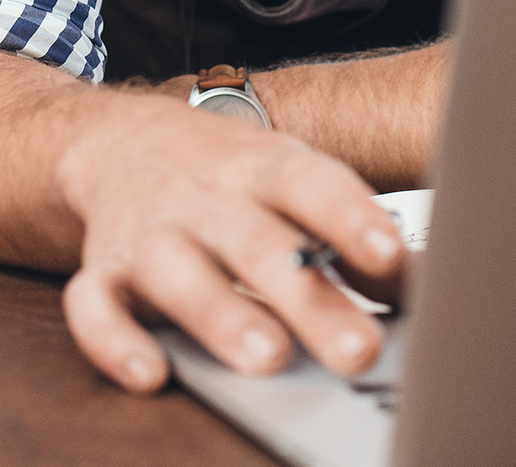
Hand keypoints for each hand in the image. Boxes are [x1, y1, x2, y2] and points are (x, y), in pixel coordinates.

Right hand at [56, 100, 405, 392]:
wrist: (124, 141)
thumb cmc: (233, 178)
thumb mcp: (297, 181)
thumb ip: (354, 234)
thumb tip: (422, 286)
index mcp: (262, 168)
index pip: (310, 184)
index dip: (350, 218)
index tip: (389, 257)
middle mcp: (204, 197)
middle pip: (254, 242)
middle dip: (306, 297)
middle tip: (357, 350)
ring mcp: (148, 232)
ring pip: (175, 269)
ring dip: (220, 314)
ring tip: (268, 359)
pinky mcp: (102, 269)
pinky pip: (94, 306)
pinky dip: (115, 341)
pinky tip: (152, 373)